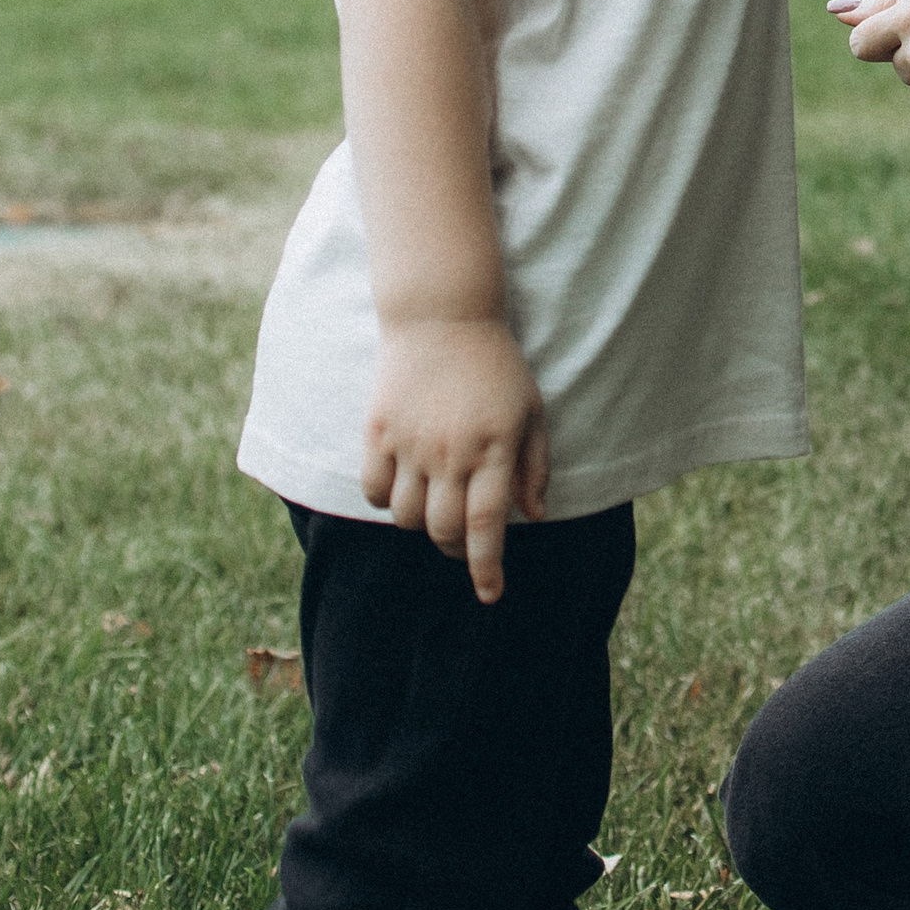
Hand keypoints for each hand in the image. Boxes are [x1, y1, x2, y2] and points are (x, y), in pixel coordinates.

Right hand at [361, 314, 548, 602]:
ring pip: (407, 517)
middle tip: (462, 542)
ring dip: (422, 526)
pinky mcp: (378, 431)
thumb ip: (535, 467)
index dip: (486, 568)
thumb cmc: (496, 366)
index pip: (485, 528)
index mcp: (493, 449)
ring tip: (435, 507)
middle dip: (454, 550)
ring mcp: (410, 442)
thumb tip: (535, 517)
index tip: (490, 594)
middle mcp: (450, 452)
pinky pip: (373, 490)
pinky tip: (403, 489)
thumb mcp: (531, 411)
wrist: (443, 315)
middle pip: (443, 531)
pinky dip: (386, 502)